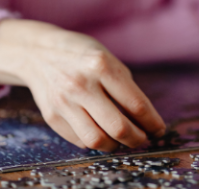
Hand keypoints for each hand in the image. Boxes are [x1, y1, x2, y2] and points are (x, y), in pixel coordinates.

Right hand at [0, 19, 165, 150]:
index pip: (135, 104)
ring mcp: (64, 102)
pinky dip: (94, 140)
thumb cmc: (81, 54)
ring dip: (116, 146)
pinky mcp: (52, 115)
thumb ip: (125, 86)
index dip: (152, 122)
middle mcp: (81, 84)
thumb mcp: (107, 58)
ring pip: (97, 140)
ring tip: (122, 140)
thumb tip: (144, 119)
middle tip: (143, 138)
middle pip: (118, 127)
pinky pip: (79, 139)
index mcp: (101, 65)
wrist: (39, 52)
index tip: (159, 129)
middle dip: (137, 138)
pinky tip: (100, 131)